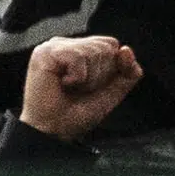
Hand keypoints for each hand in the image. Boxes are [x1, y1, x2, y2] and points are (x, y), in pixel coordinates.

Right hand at [17, 33, 140, 141]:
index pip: (111, 44)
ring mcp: (53, 47)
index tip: (91, 87)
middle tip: (79, 90)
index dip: (111, 68)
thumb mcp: (113, 92)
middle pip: (106, 46)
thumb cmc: (77, 114)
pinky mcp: (45, 53)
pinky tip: (62, 84)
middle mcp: (65, 44)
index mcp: (78, 50)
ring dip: (88, 78)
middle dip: (100, 74)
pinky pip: (79, 57)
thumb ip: (129, 72)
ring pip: (94, 51)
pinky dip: (77, 77)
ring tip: (70, 88)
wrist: (54, 131)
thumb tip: (126, 50)